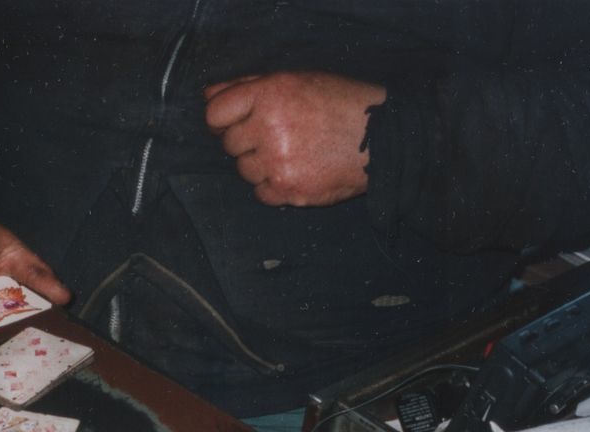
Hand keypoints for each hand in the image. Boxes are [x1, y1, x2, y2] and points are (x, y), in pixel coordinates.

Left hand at [203, 71, 385, 206]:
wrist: (383, 138)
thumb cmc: (340, 104)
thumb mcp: (295, 81)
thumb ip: (247, 86)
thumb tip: (207, 95)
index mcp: (270, 94)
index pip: (215, 112)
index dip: (221, 119)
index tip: (232, 123)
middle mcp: (270, 128)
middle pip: (229, 144)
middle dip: (247, 142)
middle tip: (278, 136)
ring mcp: (278, 162)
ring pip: (244, 171)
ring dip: (261, 165)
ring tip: (293, 153)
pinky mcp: (288, 190)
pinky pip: (260, 193)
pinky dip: (274, 187)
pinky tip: (297, 171)